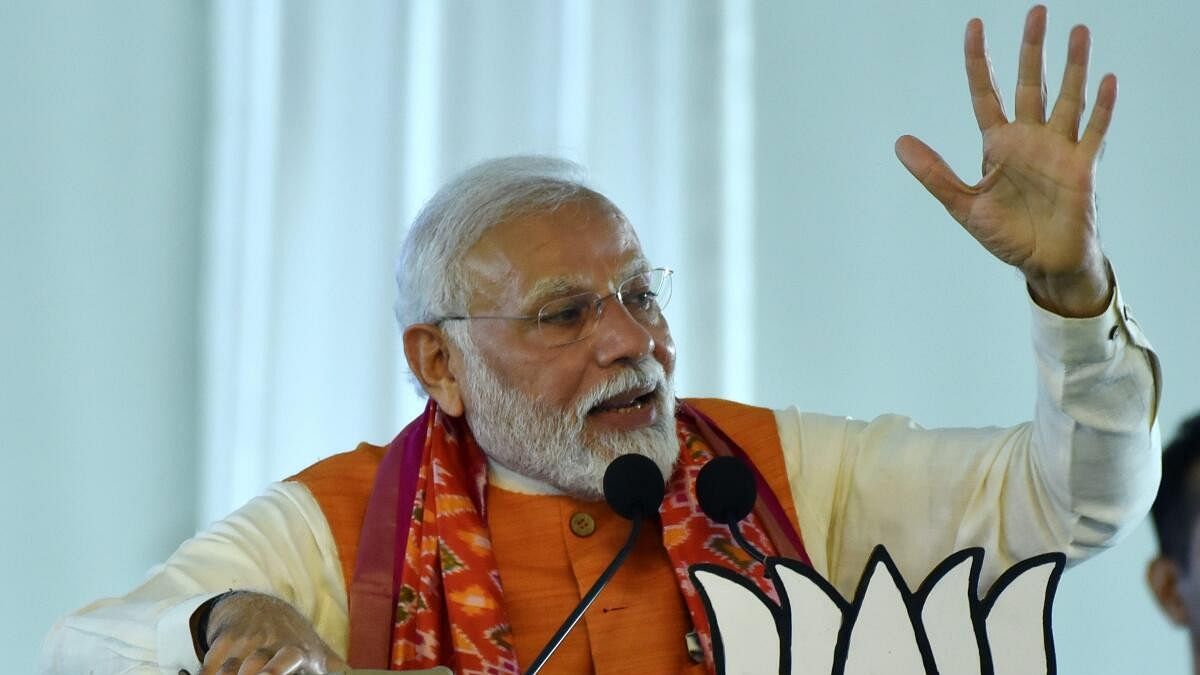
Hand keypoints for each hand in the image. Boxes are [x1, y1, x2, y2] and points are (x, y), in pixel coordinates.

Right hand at [198, 592, 348, 674]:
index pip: (289, 658)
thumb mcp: (314, 648)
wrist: (259, 606)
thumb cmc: (291, 637)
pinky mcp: (225, 637)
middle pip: (256, 665)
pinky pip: (212, 663)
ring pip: (231, 668)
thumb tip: (350, 671)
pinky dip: (208, 674)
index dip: (276, 670)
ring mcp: (247, 639)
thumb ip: (331, 663)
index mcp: (297, 649)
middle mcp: (272, 641)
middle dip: (254, 674)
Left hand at [895, 5, 1113, 316]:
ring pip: (1067, 98)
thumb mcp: (963, 204)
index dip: (978, 61)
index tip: (974, 26)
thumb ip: (934, 173)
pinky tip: (1106, 79)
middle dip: (1032, 49)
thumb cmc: (1007, 235)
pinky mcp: (1082, 167)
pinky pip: (1094, 131)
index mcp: (998, 145)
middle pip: (1030, 84)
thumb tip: (900, 143)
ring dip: (1072, 66)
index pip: (984, 93)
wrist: (1043, 263)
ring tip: (1077, 30)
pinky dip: (1101, 107)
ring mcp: (1058, 150)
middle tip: (1035, 11)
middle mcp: (1029, 139)